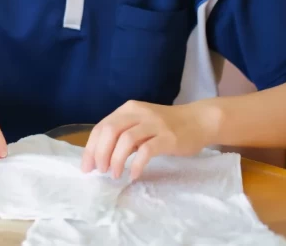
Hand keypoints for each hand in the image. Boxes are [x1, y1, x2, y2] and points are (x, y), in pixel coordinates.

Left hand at [81, 100, 220, 180]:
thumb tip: (100, 156)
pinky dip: (136, 164)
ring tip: (114, 174)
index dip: (90, 148)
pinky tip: (133, 175)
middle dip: (100, 153)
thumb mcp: (140, 123)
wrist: (198, 120)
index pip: (101, 127)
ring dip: (116, 160)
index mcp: (127, 109)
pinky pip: (146, 151)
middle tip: (99, 171)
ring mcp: (154, 124)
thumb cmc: (166, 126)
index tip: (86, 166)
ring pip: (126, 140)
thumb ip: (122, 134)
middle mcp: (138, 113)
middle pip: (110, 131)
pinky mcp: (168, 137)